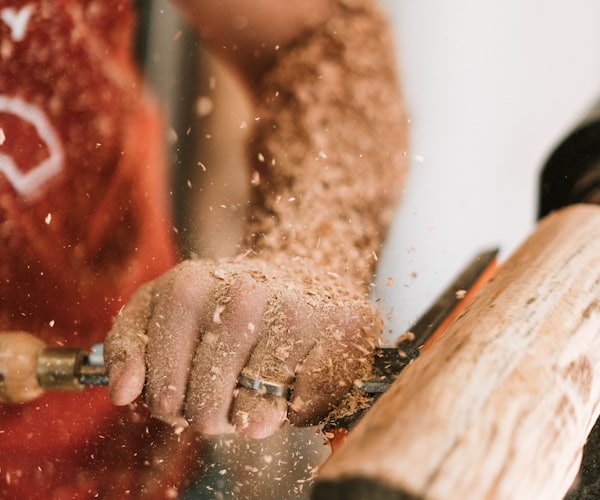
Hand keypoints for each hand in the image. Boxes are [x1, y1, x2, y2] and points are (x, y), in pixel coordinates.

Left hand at [105, 257, 380, 438]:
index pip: (162, 392)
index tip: (181, 390)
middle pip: (208, 410)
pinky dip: (297, 410)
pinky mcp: (344, 331)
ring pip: (258, 417)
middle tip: (223, 392)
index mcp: (189, 288)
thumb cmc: (222, 302)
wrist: (295, 275)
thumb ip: (128, 344)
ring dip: (253, 417)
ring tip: (256, 386)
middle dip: (211, 415)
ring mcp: (298, 312)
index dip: (170, 404)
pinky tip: (293, 379)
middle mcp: (246, 295)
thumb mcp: (160, 309)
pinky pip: (307, 410)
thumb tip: (125, 392)